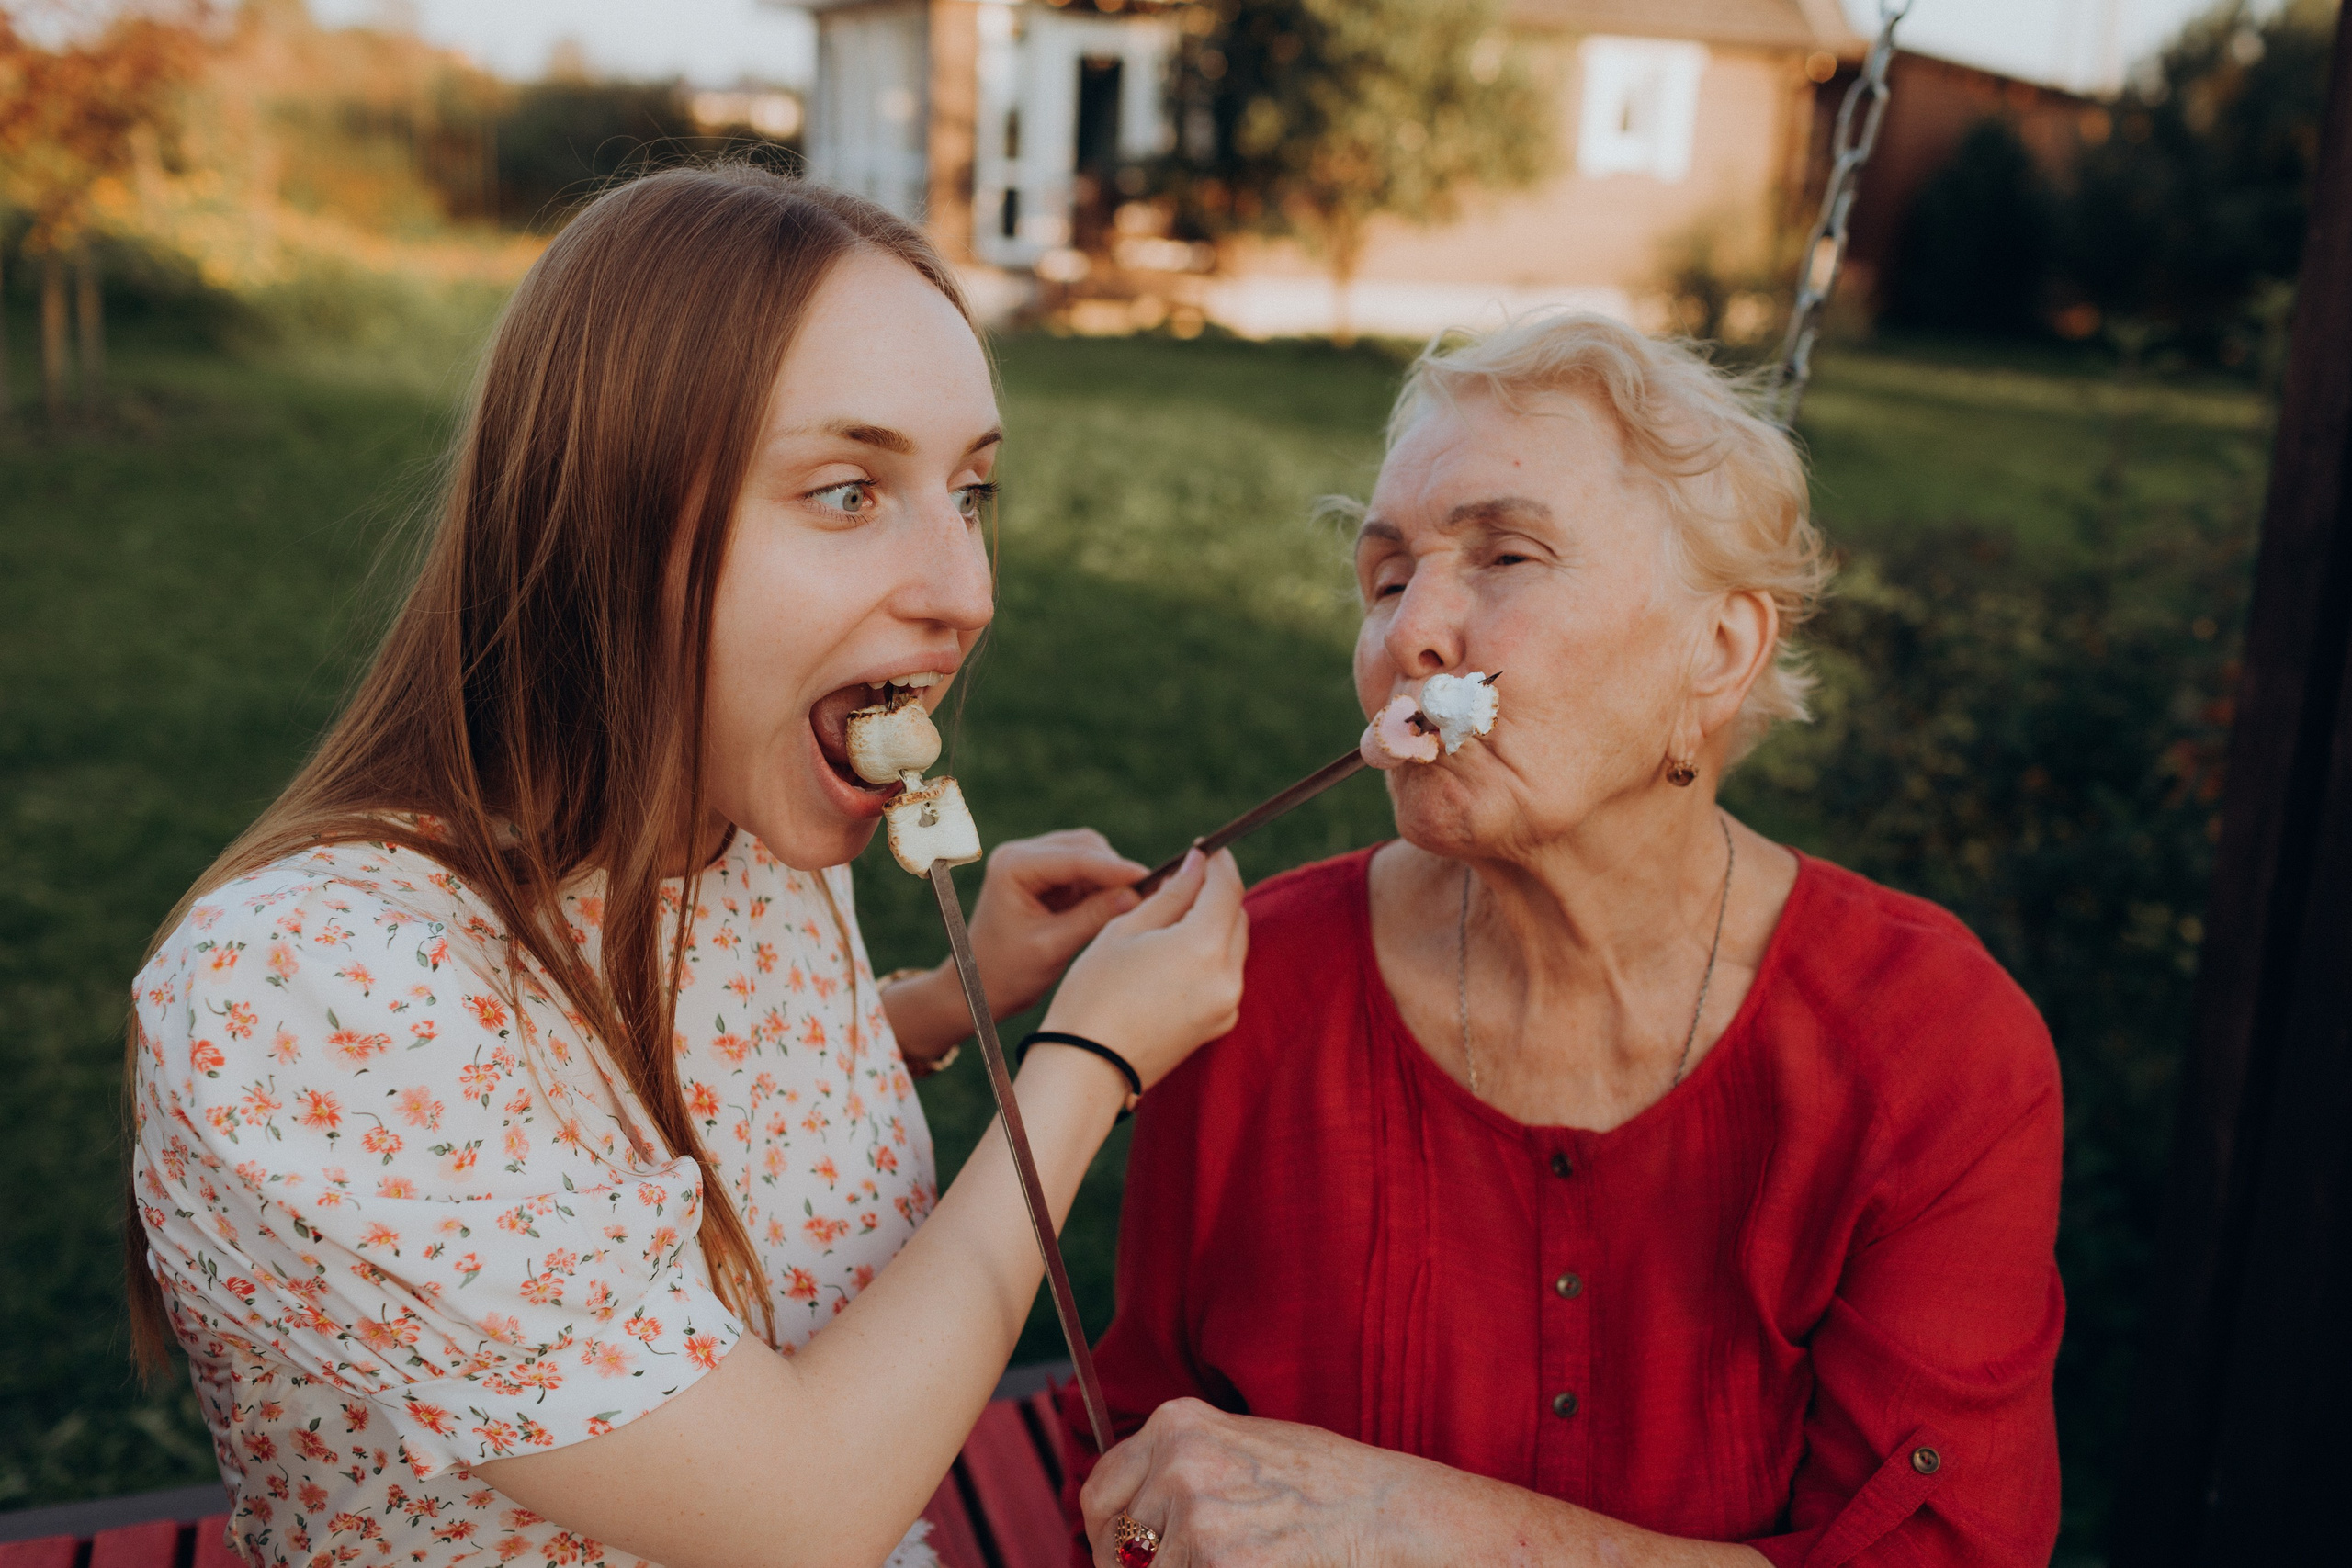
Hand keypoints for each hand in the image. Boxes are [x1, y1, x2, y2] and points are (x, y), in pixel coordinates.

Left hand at [969, 829, 1149, 1016]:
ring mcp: (1034, 863)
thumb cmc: (1007, 972)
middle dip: (1114, 870)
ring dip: (1110, 878)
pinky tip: (1115, 907)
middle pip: (1085, 846)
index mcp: (1013, 866)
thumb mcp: (1053, 947)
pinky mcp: (1046, 878)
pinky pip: (1085, 872)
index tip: (1148, 878)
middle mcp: (1022, 855)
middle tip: (1144, 898)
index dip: (1114, 868)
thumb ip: (1093, 917)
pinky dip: (1102, 886)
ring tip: (1129, 907)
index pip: (1074, 858)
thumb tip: (1136, 895)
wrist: (980, 988)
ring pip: (1089, 855)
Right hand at [1040, 848, 1246, 1090]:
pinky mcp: (1220, 1024)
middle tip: (1181, 882)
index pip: (1228, 888)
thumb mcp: (1127, 930)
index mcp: (1204, 946)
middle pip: (1237, 916)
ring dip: (1214, 925)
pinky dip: (1210, 956)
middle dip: (1215, 894)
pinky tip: (1175, 955)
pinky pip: (1225, 975)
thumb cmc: (1095, 992)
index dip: (1219, 863)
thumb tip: (1196, 864)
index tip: (1205, 849)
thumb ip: (1171, 894)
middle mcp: (1227, 977)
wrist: (1088, 1065)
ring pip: (1234, 946)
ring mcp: (1228, 1004)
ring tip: (1172, 920)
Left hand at [1080, 1399, 1429, 1567]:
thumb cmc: (1323, 1483)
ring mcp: (1196, 1513)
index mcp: (1177, 1423)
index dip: (1104, 1536)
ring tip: (1217, 1567)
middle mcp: (1178, 1460)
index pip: (1100, 1491)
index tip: (1122, 1557)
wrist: (1387, 1510)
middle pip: (1112, 1543)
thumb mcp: (1240, 1447)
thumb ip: (1181, 1470)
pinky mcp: (1216, 1563)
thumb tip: (1131, 1520)